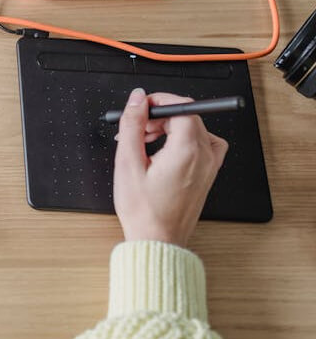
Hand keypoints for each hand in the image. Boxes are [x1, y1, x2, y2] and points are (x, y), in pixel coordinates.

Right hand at [113, 89, 227, 246]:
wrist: (157, 240)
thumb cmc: (143, 210)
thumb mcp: (128, 163)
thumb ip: (133, 125)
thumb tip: (137, 99)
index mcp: (187, 151)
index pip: (183, 107)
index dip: (160, 101)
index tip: (141, 107)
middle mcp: (205, 156)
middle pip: (188, 116)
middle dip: (160, 116)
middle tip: (136, 129)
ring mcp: (210, 166)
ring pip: (195, 129)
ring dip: (171, 127)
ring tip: (146, 142)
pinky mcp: (208, 174)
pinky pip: (202, 144)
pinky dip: (184, 140)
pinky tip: (165, 150)